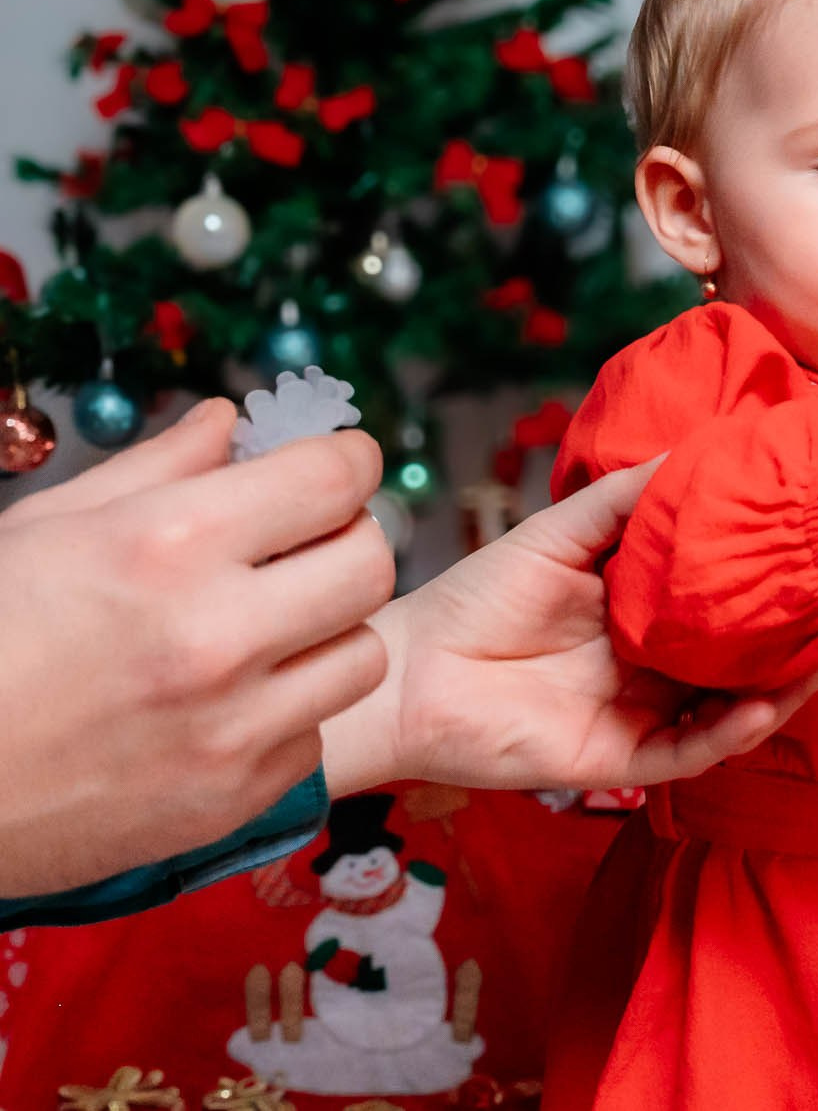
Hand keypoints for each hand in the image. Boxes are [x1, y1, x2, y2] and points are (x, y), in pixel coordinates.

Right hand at [0, 399, 390, 895]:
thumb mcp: (43, 529)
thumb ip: (156, 469)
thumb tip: (230, 422)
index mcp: (166, 546)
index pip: (332, 480)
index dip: (348, 461)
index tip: (341, 463)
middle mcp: (216, 635)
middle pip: (372, 563)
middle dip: (349, 539)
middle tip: (311, 543)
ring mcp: (233, 726)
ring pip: (364, 653)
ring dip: (330, 630)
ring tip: (271, 628)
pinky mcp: (237, 796)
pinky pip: (315, 733)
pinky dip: (288, 710)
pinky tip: (229, 702)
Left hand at [325, 457, 817, 796]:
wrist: (410, 673)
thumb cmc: (478, 596)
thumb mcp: (560, 532)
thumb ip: (624, 500)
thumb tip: (691, 452)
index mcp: (643, 610)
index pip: (723, 600)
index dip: (769, 583)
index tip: (817, 553)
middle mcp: (654, 664)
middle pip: (741, 660)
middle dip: (793, 643)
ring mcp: (642, 714)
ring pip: (729, 711)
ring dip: (778, 694)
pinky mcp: (620, 760)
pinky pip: (688, 752)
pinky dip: (729, 734)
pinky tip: (761, 710)